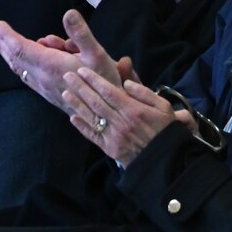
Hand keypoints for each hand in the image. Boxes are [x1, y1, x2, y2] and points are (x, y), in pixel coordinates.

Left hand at [0, 10, 129, 113]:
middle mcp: (42, 78)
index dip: (5, 35)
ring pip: (19, 68)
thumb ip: (81, 34)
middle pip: (15, 58)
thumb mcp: (98, 55)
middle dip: (2, 42)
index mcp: (51, 66)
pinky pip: (27, 75)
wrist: (105, 118)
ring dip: (7, 53)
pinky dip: (18, 63)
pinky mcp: (48, 93)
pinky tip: (19, 60)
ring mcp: (43, 88)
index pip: (20, 48)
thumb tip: (68, 13)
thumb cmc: (103, 83)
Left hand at [62, 68, 192, 167]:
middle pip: (96, 101)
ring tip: (65, 92)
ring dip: (77, 104)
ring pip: (92, 117)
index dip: (93, 80)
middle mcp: (120, 121)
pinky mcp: (110, 149)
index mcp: (133, 109)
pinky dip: (82, 127)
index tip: (81, 70)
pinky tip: (72, 118)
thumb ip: (144, 93)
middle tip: (67, 75)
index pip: (108, 91)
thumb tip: (126, 83)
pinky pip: (93, 136)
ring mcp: (114, 136)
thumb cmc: (166, 130)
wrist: (166, 161)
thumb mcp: (163, 106)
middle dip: (81, 87)